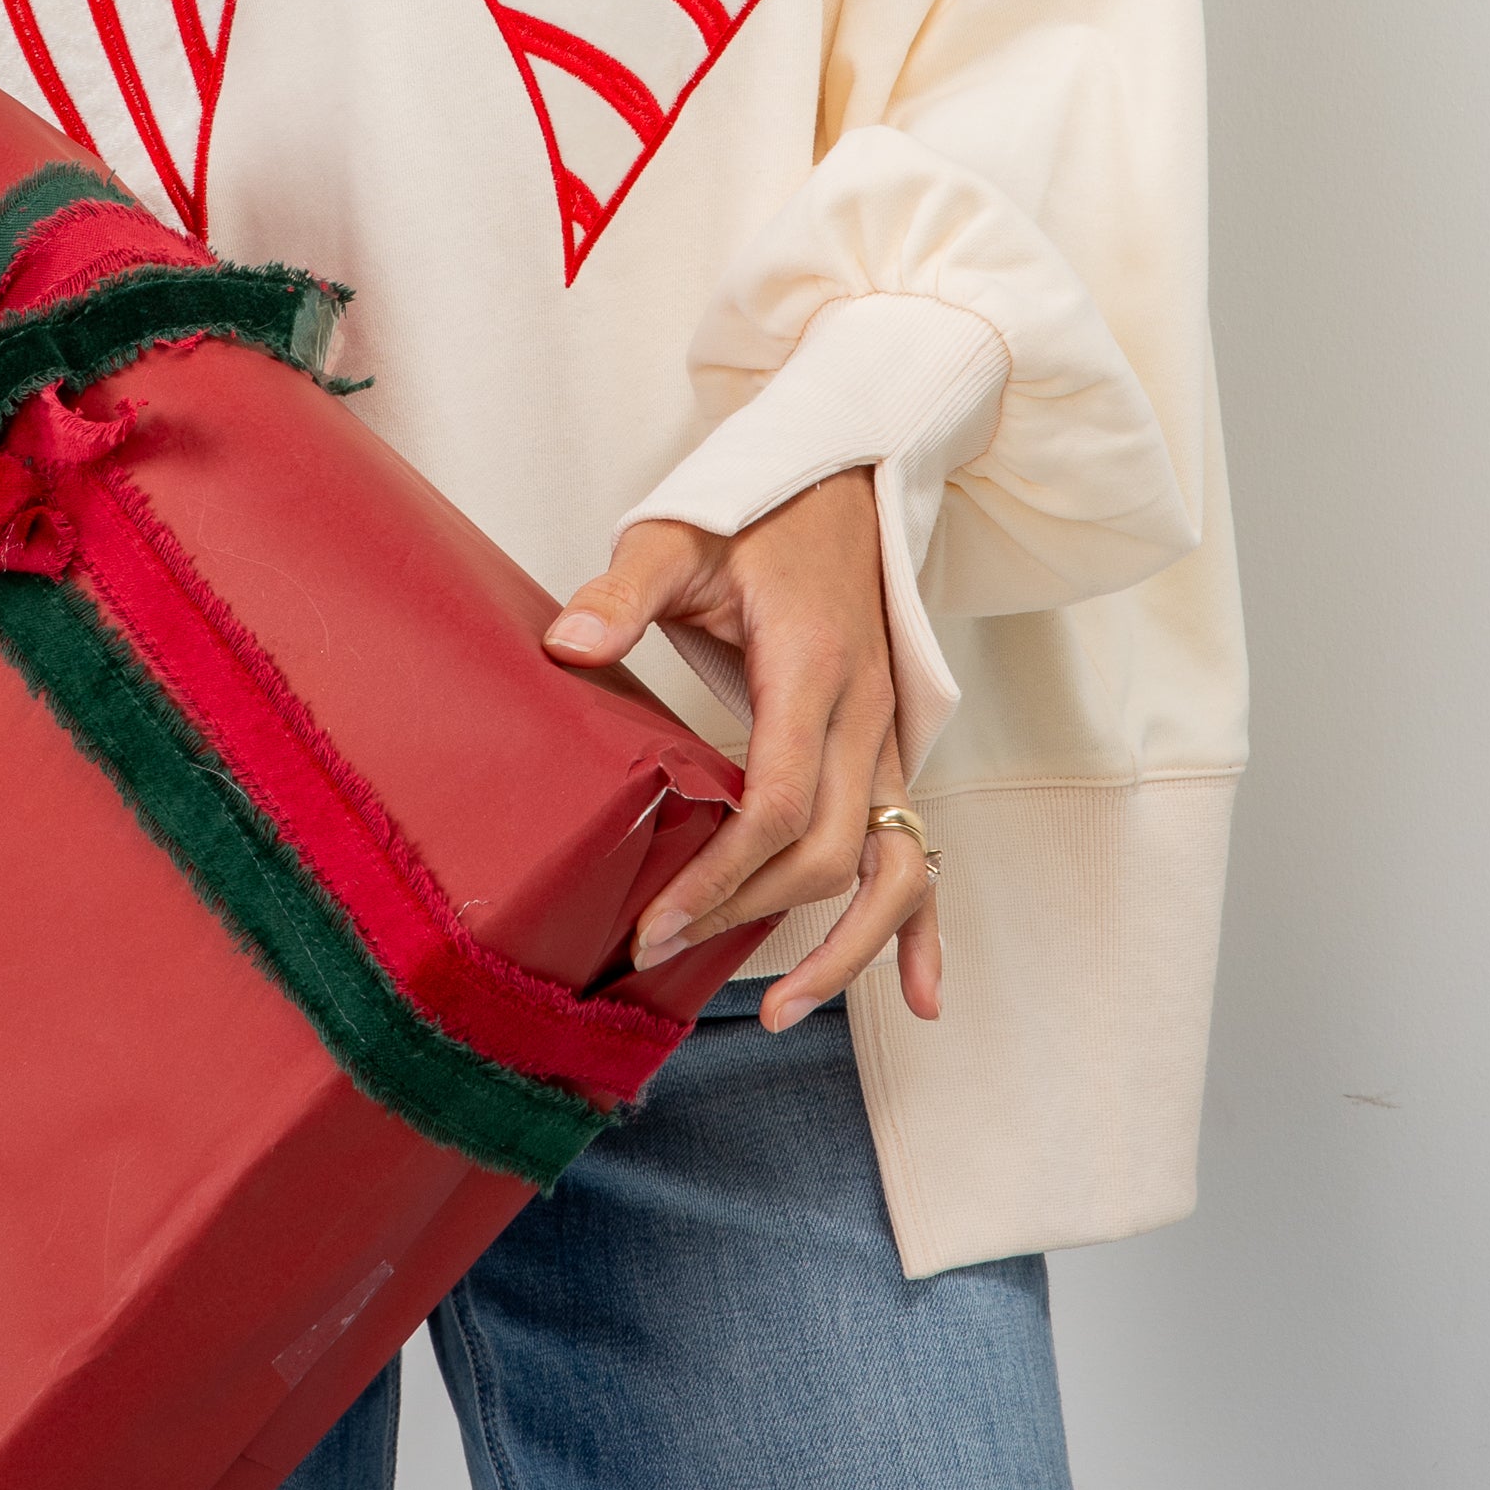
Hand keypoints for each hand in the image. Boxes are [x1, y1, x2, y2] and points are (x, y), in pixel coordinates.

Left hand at [543, 474, 939, 1036]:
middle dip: (750, 915)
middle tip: (662, 954)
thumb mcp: (679, 532)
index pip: (779, 804)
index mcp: (813, 670)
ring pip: (892, 867)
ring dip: (850, 948)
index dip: (721, 875)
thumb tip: (569, 643)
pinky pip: (919, 851)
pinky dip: (921, 927)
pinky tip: (919, 996)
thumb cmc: (758, 510)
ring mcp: (888, 739)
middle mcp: (865, 717)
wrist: (844, 477)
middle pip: (827, 850)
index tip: (655, 922)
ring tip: (788, 1012)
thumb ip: (625, 587)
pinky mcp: (890, 751)